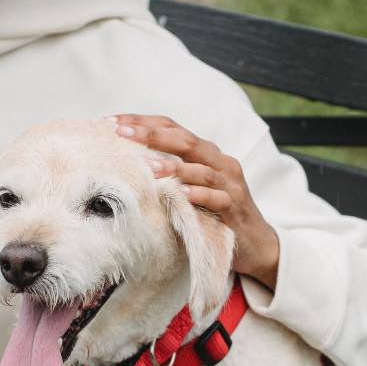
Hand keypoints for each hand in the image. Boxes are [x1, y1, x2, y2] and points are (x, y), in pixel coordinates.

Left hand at [110, 114, 279, 289]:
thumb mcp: (192, 187)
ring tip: (148, 166)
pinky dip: (200, 195)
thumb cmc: (217, 213)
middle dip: (151, 134)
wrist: (255, 243)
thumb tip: (128, 163)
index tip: (111, 123)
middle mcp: (220, 162)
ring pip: (202, 168)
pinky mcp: (235, 207)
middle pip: (185, 140)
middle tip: (122, 133)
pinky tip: (182, 195)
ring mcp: (230, 184)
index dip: (143, 122)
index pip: (172, 128)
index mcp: (206, 153)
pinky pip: (217, 198)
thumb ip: (170, 172)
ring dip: (174, 166)